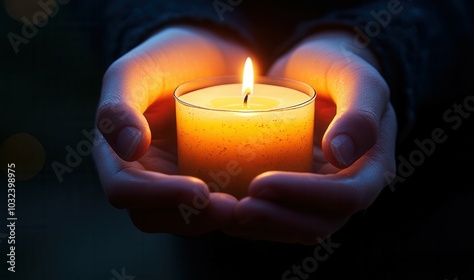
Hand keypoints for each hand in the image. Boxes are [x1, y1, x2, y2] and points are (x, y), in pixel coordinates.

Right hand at [92, 26, 249, 234]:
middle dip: (192, 218)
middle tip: (233, 208)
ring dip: (213, 221)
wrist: (208, 54)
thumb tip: (130, 150)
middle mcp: (145, 175)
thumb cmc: (167, 59)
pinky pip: (215, 206)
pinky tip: (259, 202)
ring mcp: (177, 180)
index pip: (125, 190)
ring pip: (187, 219)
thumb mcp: (136, 71)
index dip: (159, 197)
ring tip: (247, 208)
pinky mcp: (208, 179)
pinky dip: (232, 210)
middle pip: (156, 216)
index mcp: (117, 154)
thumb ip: (118, 105)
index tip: (200, 191)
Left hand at [222, 31, 396, 243]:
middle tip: (237, 209)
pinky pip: (278, 214)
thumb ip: (359, 111)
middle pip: (319, 223)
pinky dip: (253, 220)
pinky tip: (224, 210)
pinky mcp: (295, 190)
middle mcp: (348, 187)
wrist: (313, 70)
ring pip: (296, 227)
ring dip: (262, 228)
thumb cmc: (336, 68)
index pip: (347, 195)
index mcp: (372, 165)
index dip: (306, 195)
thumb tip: (340, 155)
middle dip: (278, 221)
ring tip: (225, 215)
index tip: (260, 183)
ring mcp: (319, 192)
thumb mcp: (354, 76)